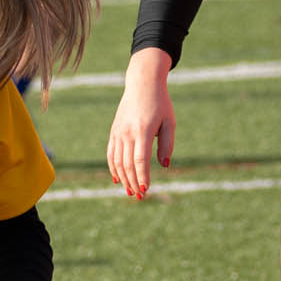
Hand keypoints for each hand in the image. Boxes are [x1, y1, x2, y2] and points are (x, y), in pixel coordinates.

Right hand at [106, 50, 175, 197]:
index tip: (146, 190)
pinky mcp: (114, 131)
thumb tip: (164, 165)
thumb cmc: (160, 103)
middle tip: (140, 197)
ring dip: (123, 179)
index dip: (142, 176)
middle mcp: (127, 132)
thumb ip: (167, 144)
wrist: (142, 84)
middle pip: (127, 164)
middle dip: (134, 182)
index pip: (140, 159)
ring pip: (117, 161)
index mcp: (143, 130)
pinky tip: (118, 179)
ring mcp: (118, 132)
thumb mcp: (170, 122)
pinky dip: (113, 168)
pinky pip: (111, 154)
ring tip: (130, 191)